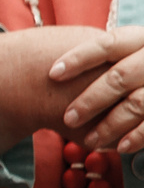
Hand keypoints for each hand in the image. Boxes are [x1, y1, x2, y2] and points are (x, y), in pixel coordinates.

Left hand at [52, 26, 143, 153]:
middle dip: (91, 100)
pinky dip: (137, 136)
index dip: (79, 58)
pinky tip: (119, 148)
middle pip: (119, 77)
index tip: (52, 74)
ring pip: (136, 103)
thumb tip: (54, 71)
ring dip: (110, 125)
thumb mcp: (128, 55)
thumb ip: (106, 58)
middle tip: (68, 119)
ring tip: (90, 142)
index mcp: (141, 40)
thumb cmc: (136, 70)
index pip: (108, 44)